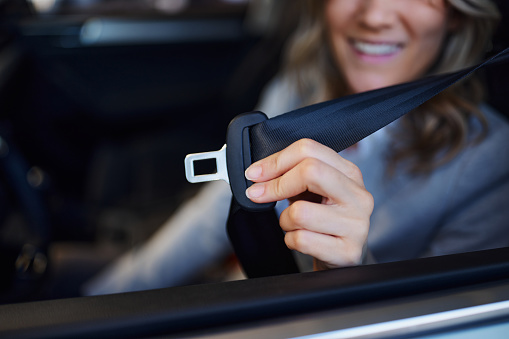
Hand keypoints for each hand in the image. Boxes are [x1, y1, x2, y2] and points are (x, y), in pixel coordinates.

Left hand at [244, 139, 373, 269]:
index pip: (309, 150)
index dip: (276, 161)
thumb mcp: (311, 192)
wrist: (343, 260)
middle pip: (310, 171)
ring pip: (300, 212)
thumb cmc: (322, 221)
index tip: (255, 173)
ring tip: (294, 225)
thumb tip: (258, 173)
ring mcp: (356, 224)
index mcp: (349, 173)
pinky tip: (301, 240)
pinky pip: (302, 239)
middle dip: (277, 184)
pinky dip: (291, 240)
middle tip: (258, 194)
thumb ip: (291, 176)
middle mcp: (358, 196)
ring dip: (285, 220)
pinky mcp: (348, 252)